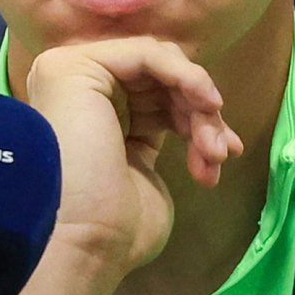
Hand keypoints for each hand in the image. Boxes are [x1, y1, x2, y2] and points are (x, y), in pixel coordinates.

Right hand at [0, 38, 243, 294]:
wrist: (84, 240)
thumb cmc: (114, 225)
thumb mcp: (143, 169)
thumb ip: (155, 131)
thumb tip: (194, 115)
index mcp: (89, 117)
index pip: (152, 97)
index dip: (194, 120)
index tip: (223, 155)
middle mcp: (75, 91)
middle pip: (158, 81)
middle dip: (199, 116)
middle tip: (221, 154)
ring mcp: (71, 75)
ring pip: (159, 68)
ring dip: (198, 106)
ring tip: (213, 150)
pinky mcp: (76, 66)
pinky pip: (148, 53)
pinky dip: (186, 76)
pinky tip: (206, 105)